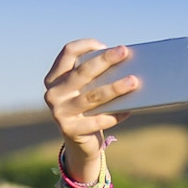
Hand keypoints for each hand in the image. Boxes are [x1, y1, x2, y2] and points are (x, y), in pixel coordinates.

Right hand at [42, 39, 138, 172]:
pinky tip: (129, 110)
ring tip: (134, 81)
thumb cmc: (89, 110)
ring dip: (115, 88)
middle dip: (105, 60)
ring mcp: (59, 112)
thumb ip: (96, 78)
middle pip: (82, 72)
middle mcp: (53, 93)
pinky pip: (98, 120)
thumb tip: (125, 64)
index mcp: (54, 78)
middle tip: (124, 52)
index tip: (105, 45)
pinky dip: (116, 115)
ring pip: (93, 96)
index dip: (85, 46)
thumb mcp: (87, 91)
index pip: (67, 53)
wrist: (81, 143)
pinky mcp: (70, 130)